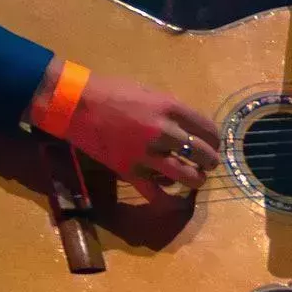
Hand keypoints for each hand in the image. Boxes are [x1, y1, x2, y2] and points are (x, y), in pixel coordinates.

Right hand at [29, 60, 220, 199]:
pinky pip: (156, 194)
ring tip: (197, 178)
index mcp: (170, 107)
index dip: (216, 139)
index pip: (207, 128)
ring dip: (197, 179)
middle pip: (202, 153)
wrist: (76, 104)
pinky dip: (169, 199)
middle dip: (211, 160)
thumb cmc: (111, 91)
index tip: (215, 143)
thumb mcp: (148, 91)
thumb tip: (188, 126)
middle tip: (209, 163)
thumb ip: (169, 109)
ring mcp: (147, 154)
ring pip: (186, 176)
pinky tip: (175, 198)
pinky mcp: (130, 171)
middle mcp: (163, 131)